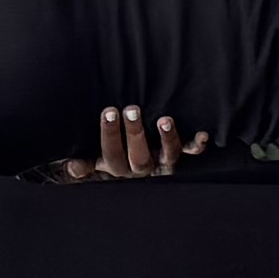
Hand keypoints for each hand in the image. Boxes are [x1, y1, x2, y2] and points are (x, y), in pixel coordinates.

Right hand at [71, 108, 202, 180]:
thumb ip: (80, 165)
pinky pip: (189, 153)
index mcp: (116, 167)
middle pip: (139, 157)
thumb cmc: (102, 154)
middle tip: (131, 108)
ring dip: (167, 139)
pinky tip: (203, 136)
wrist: (127, 161)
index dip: (110, 135)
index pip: (111, 154)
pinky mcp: (177, 156)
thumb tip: (75, 166)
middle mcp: (141, 168)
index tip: (108, 112)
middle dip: (134, 133)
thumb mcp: (88, 161)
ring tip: (164, 120)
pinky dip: (196, 146)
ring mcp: (161, 162)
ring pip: (168, 156)